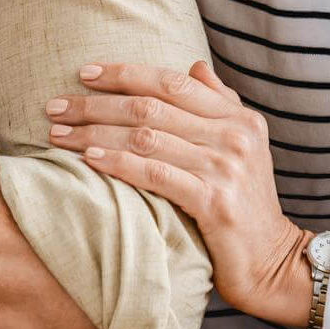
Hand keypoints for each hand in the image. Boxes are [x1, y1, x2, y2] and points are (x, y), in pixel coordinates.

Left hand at [46, 61, 314, 327]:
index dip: (125, 73)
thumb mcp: (244, 147)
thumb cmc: (246, 204)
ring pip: (146, 137)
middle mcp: (234, 134)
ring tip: (58, 135)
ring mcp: (225, 167)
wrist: (273, 262)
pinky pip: (155, 173)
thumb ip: (220, 104)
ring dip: (95, 132)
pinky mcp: (215, 201)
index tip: (85, 72)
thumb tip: (195, 66)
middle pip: (152, 106)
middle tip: (56, 106)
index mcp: (238, 116)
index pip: (172, 81)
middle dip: (97, 103)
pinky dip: (118, 162)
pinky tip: (89, 159)